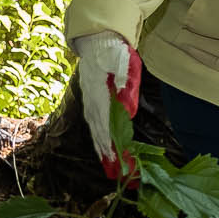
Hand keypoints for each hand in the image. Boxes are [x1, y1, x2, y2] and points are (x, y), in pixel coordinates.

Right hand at [71, 32, 140, 178]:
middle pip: (101, 136)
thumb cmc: (115, 54)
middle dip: (110, 157)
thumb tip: (127, 112)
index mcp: (101, 97)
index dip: (115, 148)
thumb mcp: (125, 67)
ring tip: (112, 170)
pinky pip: (95, 126)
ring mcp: (90, 104)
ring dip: (104, 152)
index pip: (108, 129)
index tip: (122, 164)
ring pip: (97, 133)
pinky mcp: (92, 103)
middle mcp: (93, 104)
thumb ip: (125, 87)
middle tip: (120, 177)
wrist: (97, 40)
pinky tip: (104, 150)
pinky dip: (99, 141)